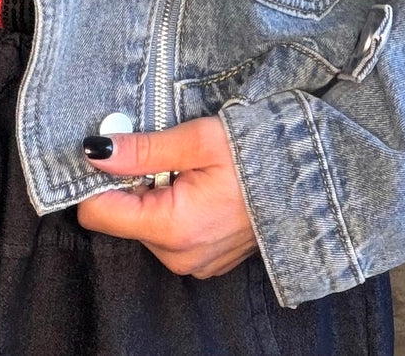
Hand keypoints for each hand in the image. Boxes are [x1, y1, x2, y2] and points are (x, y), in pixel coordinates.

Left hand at [75, 115, 259, 279]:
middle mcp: (177, 256)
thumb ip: (143, 149)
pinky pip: (169, 236)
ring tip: (189, 171)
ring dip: (155, 194)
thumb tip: (96, 150)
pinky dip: (173, 209)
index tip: (115, 150)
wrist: (308, 180)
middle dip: (132, 183)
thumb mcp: (198, 140)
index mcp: (171, 227)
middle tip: (166, 155)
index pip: (98, 214)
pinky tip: (200, 188)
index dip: (97, 179)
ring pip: (145, 226)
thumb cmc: (257, 154)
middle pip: (122, 218)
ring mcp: (192, 264)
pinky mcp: (204, 263)